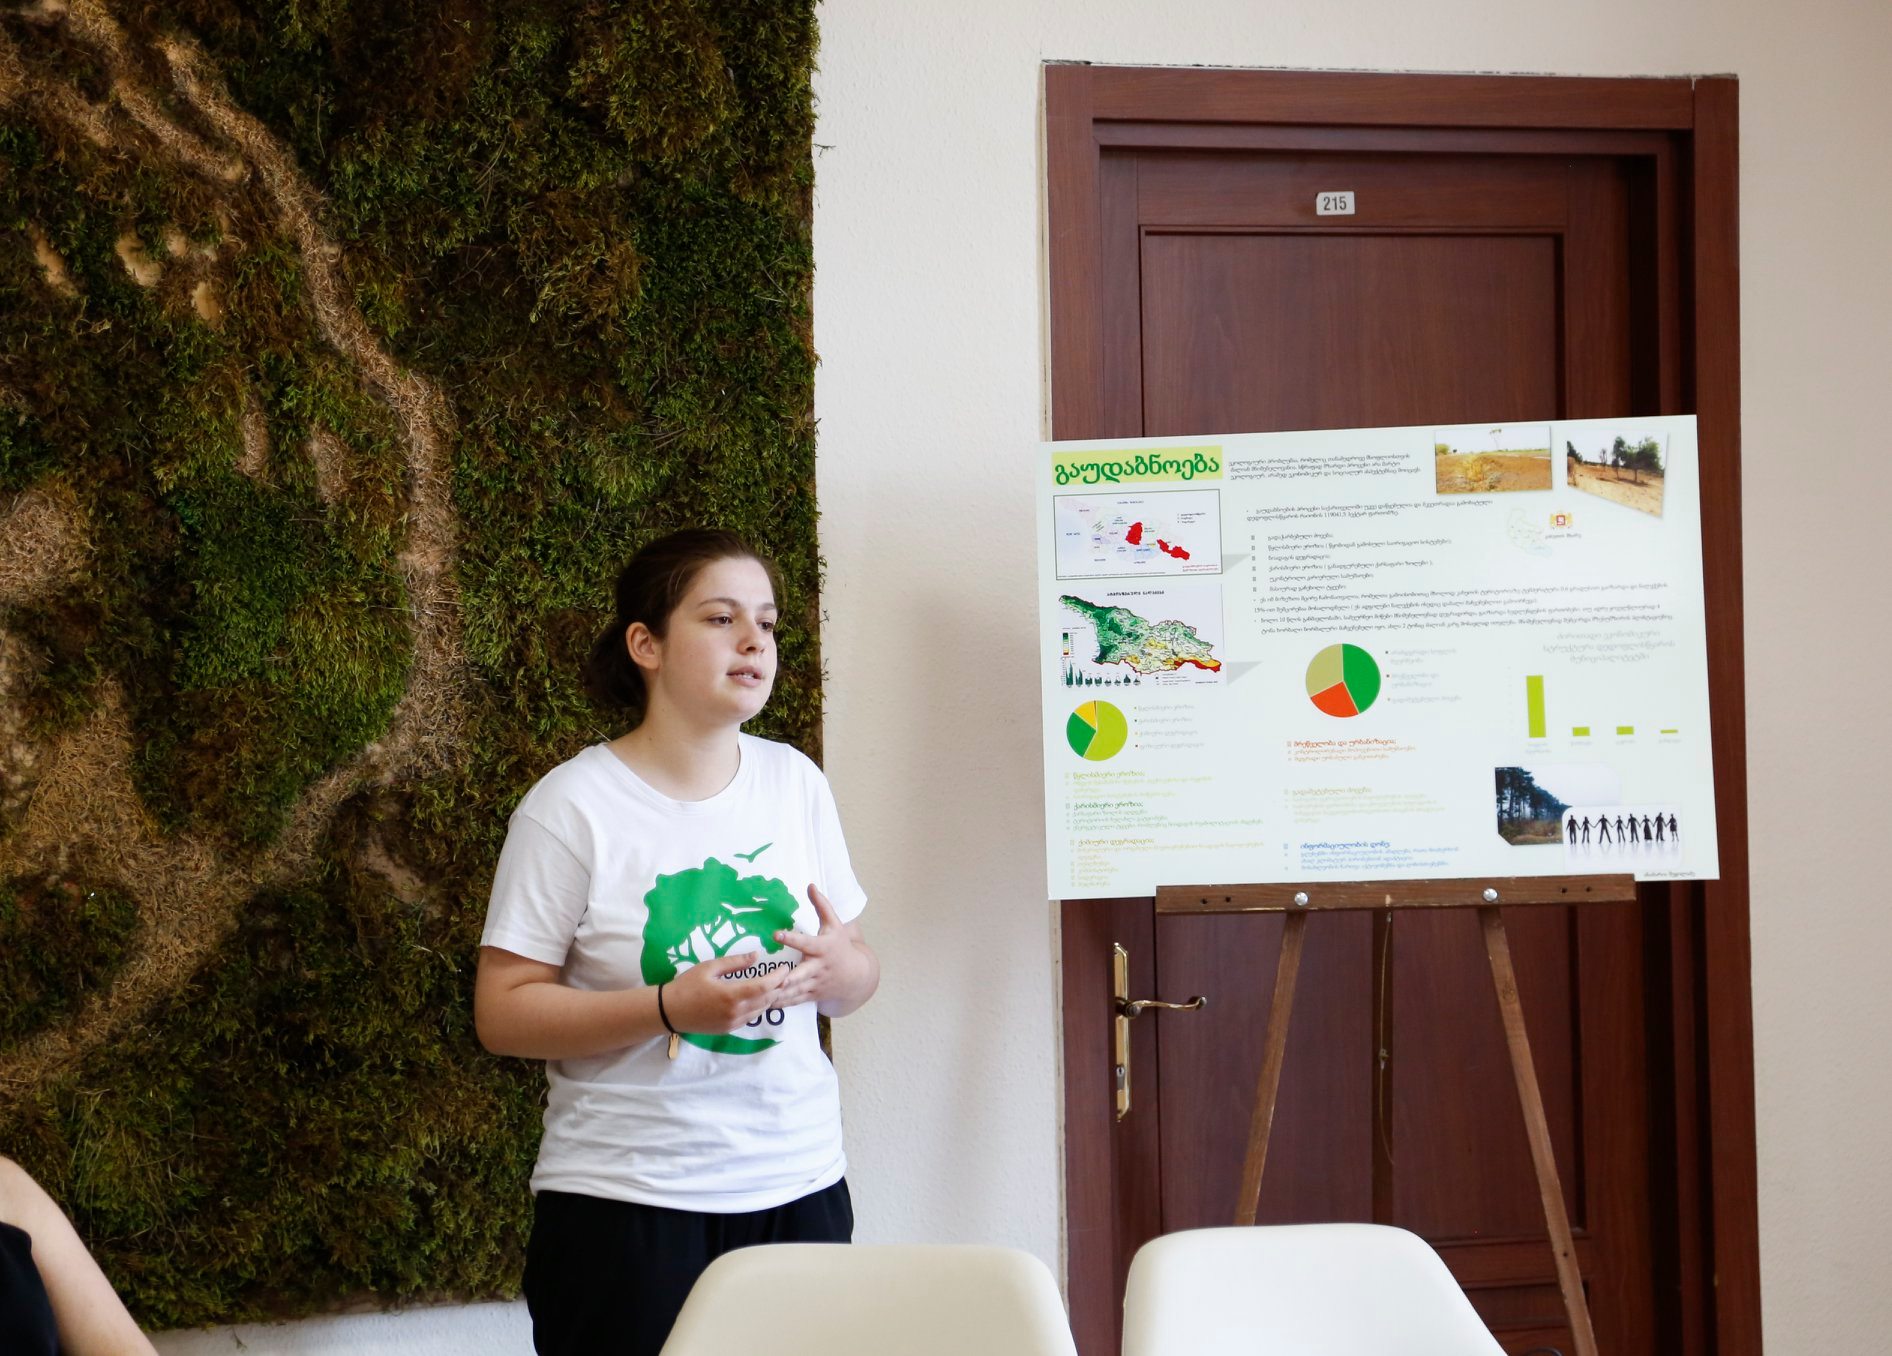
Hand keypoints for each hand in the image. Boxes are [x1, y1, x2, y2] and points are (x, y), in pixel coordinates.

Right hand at [662, 952, 790, 1032]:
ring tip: (774, 984)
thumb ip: (735, 962)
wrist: (669, 1011)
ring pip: (761, 1010)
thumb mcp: (709, 967)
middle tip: (784, 974)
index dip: (778, 977)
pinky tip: (758, 997)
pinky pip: (751, 1018)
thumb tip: (756, 955)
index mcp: (731, 995)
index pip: (764, 986)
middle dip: (778, 987)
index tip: (785, 967)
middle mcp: (735, 1012)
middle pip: (767, 999)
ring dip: (770, 997)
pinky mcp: (728, 1029)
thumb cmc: (687, 985)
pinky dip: (759, 1007)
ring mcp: (733, 1023)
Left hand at [772, 885, 871, 1010]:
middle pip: (803, 974)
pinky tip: (763, 1005)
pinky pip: (795, 1001)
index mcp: (823, 948)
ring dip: (780, 994)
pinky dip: (781, 1003)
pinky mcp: (811, 995)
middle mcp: (819, 967)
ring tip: (762, 995)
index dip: (791, 939)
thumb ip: (822, 905)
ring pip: (796, 990)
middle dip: (791, 978)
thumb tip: (810, 885)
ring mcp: (815, 983)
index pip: (806, 943)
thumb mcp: (834, 924)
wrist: (855, 976)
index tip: (776, 934)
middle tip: (777, 979)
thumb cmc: (840, 946)